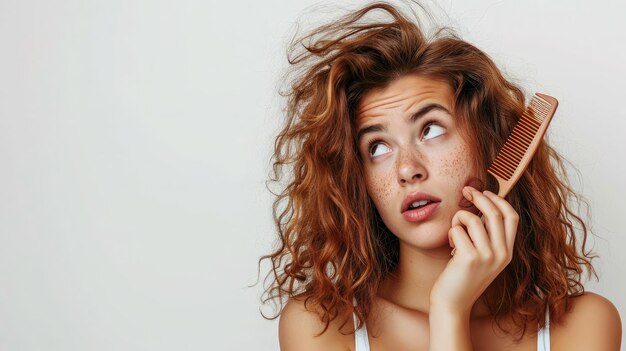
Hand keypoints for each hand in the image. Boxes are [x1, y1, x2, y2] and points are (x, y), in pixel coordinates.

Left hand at [429, 186, 518, 314]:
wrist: (453, 303)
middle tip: (466, 191)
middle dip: (479, 197)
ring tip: (454, 233)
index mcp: (507, 252)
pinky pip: (457, 230)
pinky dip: (451, 233)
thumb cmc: (462, 276)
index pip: (512, 217)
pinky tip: (450, 248)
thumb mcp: (483, 257)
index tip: (485, 191)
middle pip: (495, 213)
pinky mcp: (470, 258)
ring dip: (458, 219)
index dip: (499, 200)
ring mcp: (487, 256)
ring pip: (473, 218)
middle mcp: (501, 254)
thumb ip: (486, 236)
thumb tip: (480, 204)